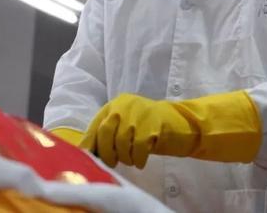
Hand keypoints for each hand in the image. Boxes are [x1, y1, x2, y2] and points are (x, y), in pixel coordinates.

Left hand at [81, 93, 195, 168]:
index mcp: (115, 104)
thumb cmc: (147, 127)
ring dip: (124, 157)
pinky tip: (140, 162)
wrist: (178, 122)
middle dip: (106, 152)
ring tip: (130, 160)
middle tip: (112, 162)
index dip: (90, 144)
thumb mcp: (126, 125)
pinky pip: (138, 147)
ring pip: (121, 141)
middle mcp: (124, 105)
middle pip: (105, 131)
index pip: (96, 125)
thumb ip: (109, 134)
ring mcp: (139, 112)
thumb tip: (87, 153)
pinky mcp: (153, 123)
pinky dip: (137, 159)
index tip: (89, 160)